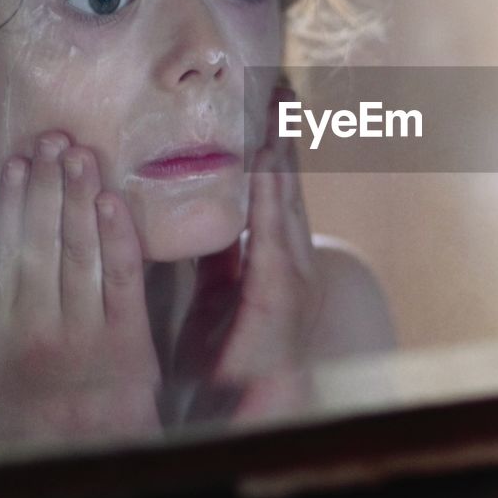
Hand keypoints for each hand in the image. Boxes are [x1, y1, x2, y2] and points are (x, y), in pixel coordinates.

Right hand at [0, 133, 161, 442]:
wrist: (88, 468)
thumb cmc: (37, 417)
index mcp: (1, 337)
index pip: (0, 255)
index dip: (6, 206)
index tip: (11, 162)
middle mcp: (36, 333)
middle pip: (38, 246)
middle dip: (43, 189)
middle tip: (50, 140)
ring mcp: (84, 338)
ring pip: (78, 255)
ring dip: (76, 200)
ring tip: (77, 154)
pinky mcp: (129, 346)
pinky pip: (122, 281)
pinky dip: (118, 238)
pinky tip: (114, 201)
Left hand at [178, 89, 323, 422]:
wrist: (250, 413)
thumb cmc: (232, 361)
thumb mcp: (215, 298)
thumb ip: (216, 258)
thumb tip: (203, 220)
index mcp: (273, 258)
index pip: (272, 191)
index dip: (270, 147)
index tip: (268, 102)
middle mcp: (292, 258)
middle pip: (286, 183)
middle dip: (284, 134)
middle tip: (281, 84)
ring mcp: (294, 271)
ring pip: (287, 197)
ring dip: (283, 150)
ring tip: (280, 106)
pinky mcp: (283, 291)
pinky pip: (276, 229)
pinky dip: (271, 193)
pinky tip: (266, 161)